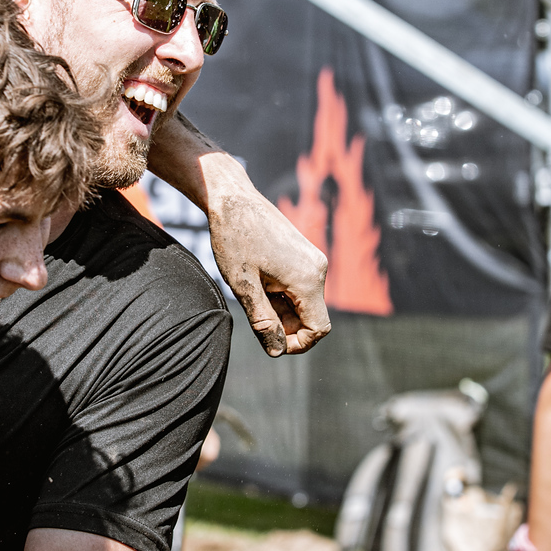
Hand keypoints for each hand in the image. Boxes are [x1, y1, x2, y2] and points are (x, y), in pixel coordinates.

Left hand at [205, 177, 329, 356]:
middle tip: (252, 313)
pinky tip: (257, 280)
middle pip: (311, 316)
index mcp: (308, 279)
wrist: (232, 198)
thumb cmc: (234, 239)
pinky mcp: (304, 253)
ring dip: (281, 308)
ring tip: (251, 291)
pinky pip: (300, 286)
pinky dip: (281, 293)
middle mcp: (318, 269)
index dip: (297, 344)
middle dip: (285, 324)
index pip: (319, 329)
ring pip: (304, 301)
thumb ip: (262, 321)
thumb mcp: (243, 286)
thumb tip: (276, 352)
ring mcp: (313, 259)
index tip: (271, 341)